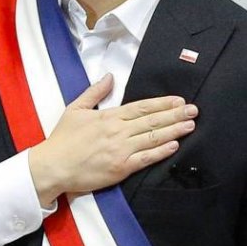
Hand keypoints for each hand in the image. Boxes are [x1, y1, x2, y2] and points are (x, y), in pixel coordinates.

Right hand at [29, 74, 196, 205]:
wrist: (53, 166)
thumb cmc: (62, 139)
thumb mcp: (75, 109)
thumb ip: (94, 92)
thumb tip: (109, 76)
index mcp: (108, 116)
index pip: (141, 107)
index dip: (162, 103)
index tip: (178, 100)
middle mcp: (117, 132)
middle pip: (151, 121)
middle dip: (174, 115)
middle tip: (194, 110)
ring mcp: (120, 150)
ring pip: (152, 138)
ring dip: (173, 131)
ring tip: (190, 125)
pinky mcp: (120, 168)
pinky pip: (144, 159)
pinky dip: (160, 152)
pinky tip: (174, 146)